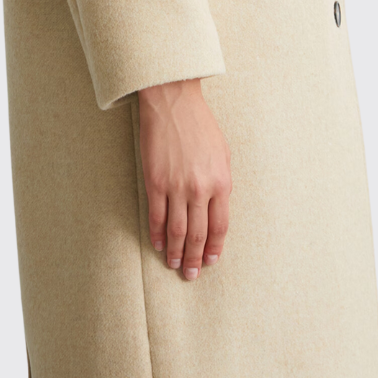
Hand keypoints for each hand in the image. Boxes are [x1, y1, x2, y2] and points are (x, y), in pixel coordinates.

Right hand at [137, 78, 230, 279]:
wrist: (173, 102)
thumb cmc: (200, 125)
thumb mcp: (223, 153)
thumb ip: (221, 182)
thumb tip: (217, 207)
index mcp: (221, 182)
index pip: (220, 226)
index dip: (215, 248)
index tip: (211, 261)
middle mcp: (200, 189)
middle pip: (199, 234)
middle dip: (196, 258)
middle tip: (191, 275)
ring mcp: (176, 186)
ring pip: (178, 230)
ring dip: (177, 252)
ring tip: (175, 266)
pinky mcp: (155, 181)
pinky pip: (157, 215)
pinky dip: (158, 233)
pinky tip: (159, 244)